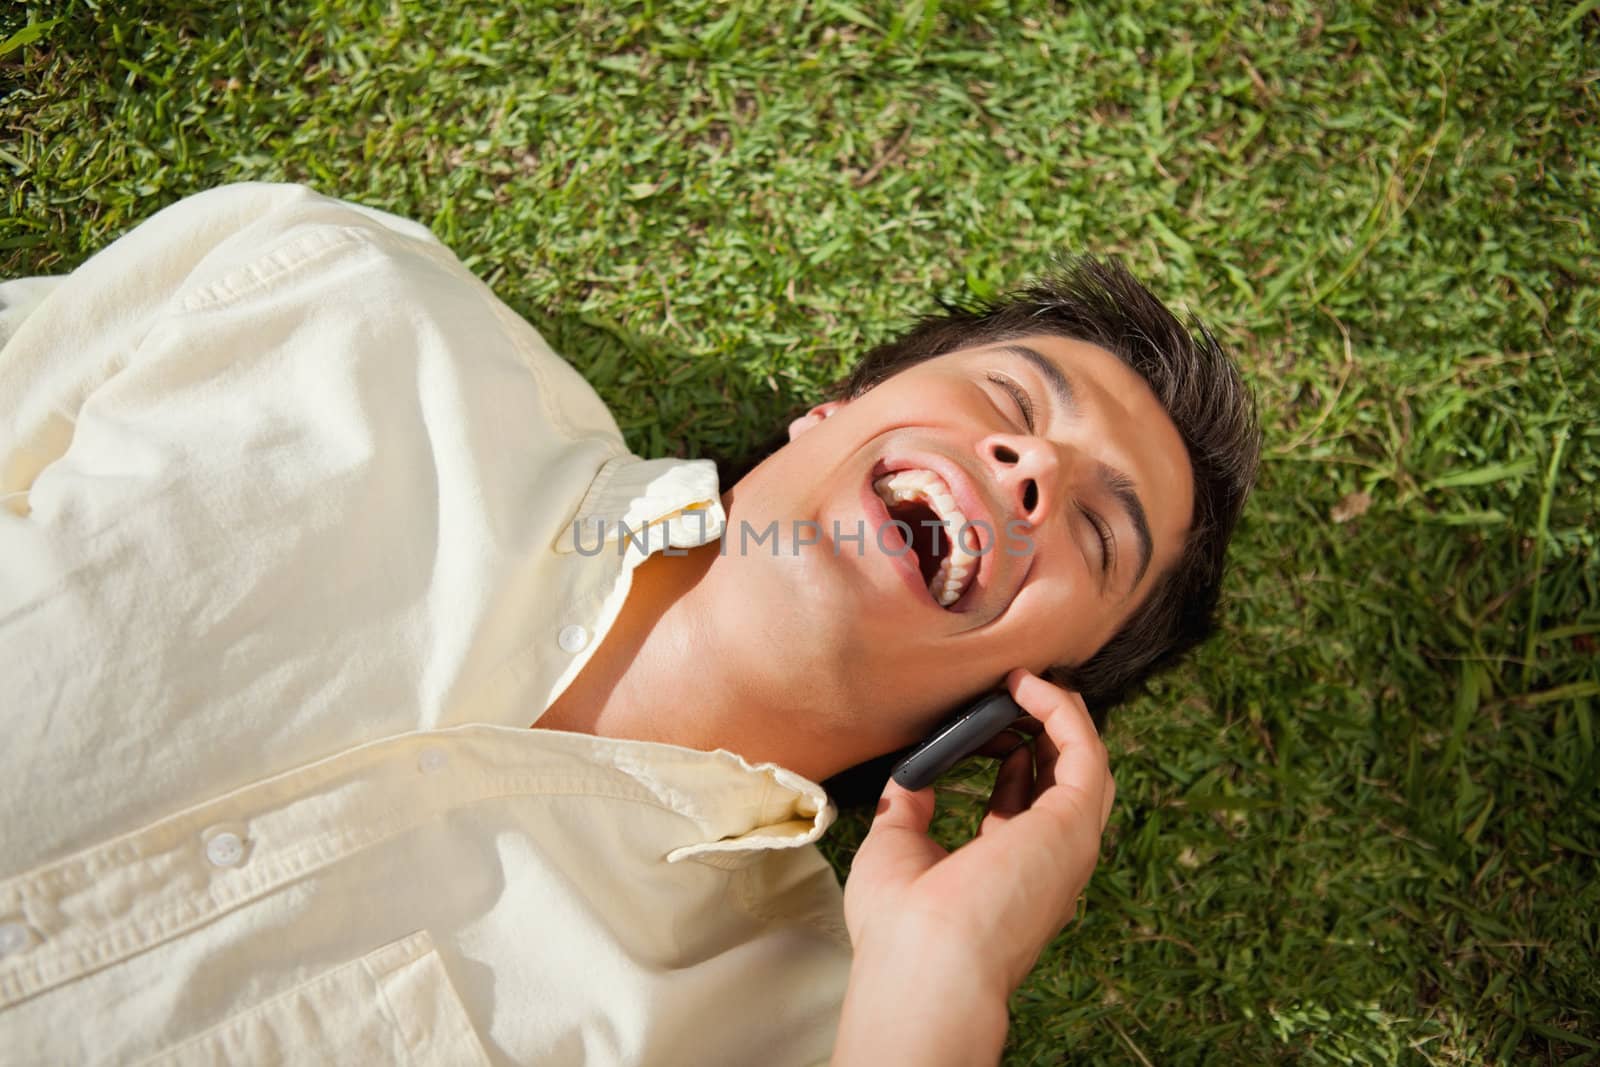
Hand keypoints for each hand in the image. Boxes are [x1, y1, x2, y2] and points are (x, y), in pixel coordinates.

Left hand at [831, 669, 1114, 1063]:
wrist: (924, 960)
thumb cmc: (900, 925)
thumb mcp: (895, 849)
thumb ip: (909, 810)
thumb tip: (909, 781)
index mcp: (1008, 873)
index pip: (1024, 807)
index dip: (1011, 761)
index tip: (986, 724)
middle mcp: (1047, 861)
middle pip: (1063, 780)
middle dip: (1043, 729)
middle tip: (1012, 687)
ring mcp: (1067, 844)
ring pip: (1086, 763)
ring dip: (1058, 714)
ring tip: (1024, 677)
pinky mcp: (1074, 825)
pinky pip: (1086, 752)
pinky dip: (1061, 712)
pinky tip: (1027, 685)